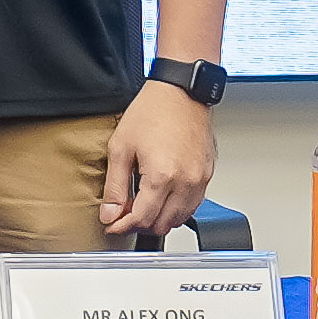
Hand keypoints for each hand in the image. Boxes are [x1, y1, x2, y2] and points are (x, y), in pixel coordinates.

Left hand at [99, 79, 218, 241]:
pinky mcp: (207, 175)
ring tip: (141, 205)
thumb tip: (110, 214)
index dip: (123, 226)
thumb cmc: (152, 111)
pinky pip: (192, 205)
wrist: (180, 92)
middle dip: (140, 225)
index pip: (142, 219)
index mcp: (162, 176)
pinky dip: (176, 209)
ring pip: (179, 219)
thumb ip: (115, 186)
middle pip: (162, 225)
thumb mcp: (121, 148)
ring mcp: (200, 180)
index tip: (112, 225)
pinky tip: (161, 197)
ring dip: (159, 219)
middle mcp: (186, 182)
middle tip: (124, 214)